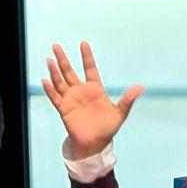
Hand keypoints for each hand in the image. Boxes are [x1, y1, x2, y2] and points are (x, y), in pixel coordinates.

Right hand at [40, 42, 143, 159]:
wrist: (95, 143)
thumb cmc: (108, 128)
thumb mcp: (120, 113)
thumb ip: (128, 100)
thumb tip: (141, 87)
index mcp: (95, 89)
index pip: (90, 69)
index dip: (87, 57)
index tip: (83, 43)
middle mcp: (81, 91)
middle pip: (70, 71)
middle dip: (63, 59)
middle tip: (56, 46)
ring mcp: (71, 99)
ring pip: (60, 82)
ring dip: (54, 71)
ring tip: (50, 60)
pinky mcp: (64, 109)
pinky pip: (55, 97)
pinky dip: (50, 89)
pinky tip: (45, 80)